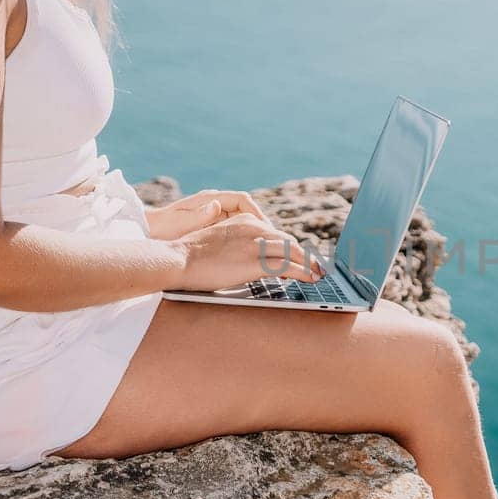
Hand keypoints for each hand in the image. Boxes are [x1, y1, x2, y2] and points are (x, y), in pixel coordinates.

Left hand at [145, 189, 268, 241]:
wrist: (149, 234)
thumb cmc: (162, 229)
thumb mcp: (180, 223)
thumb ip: (199, 216)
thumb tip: (216, 205)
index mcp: (210, 200)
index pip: (243, 200)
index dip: (257, 213)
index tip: (266, 229)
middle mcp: (216, 206)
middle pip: (247, 212)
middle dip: (261, 227)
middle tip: (272, 244)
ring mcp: (215, 217)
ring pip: (244, 223)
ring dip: (255, 235)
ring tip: (265, 251)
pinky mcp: (214, 229)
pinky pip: (235, 232)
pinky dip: (245, 241)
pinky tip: (248, 255)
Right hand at [172, 213, 326, 290]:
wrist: (178, 259)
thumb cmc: (191, 256)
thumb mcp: (218, 240)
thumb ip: (237, 243)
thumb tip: (248, 257)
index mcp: (245, 219)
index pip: (275, 232)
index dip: (289, 246)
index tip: (298, 255)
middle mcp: (254, 227)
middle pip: (288, 240)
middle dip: (303, 254)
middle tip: (314, 266)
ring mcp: (257, 244)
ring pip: (293, 252)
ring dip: (309, 264)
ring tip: (318, 274)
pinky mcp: (257, 262)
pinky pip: (289, 267)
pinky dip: (305, 272)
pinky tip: (312, 279)